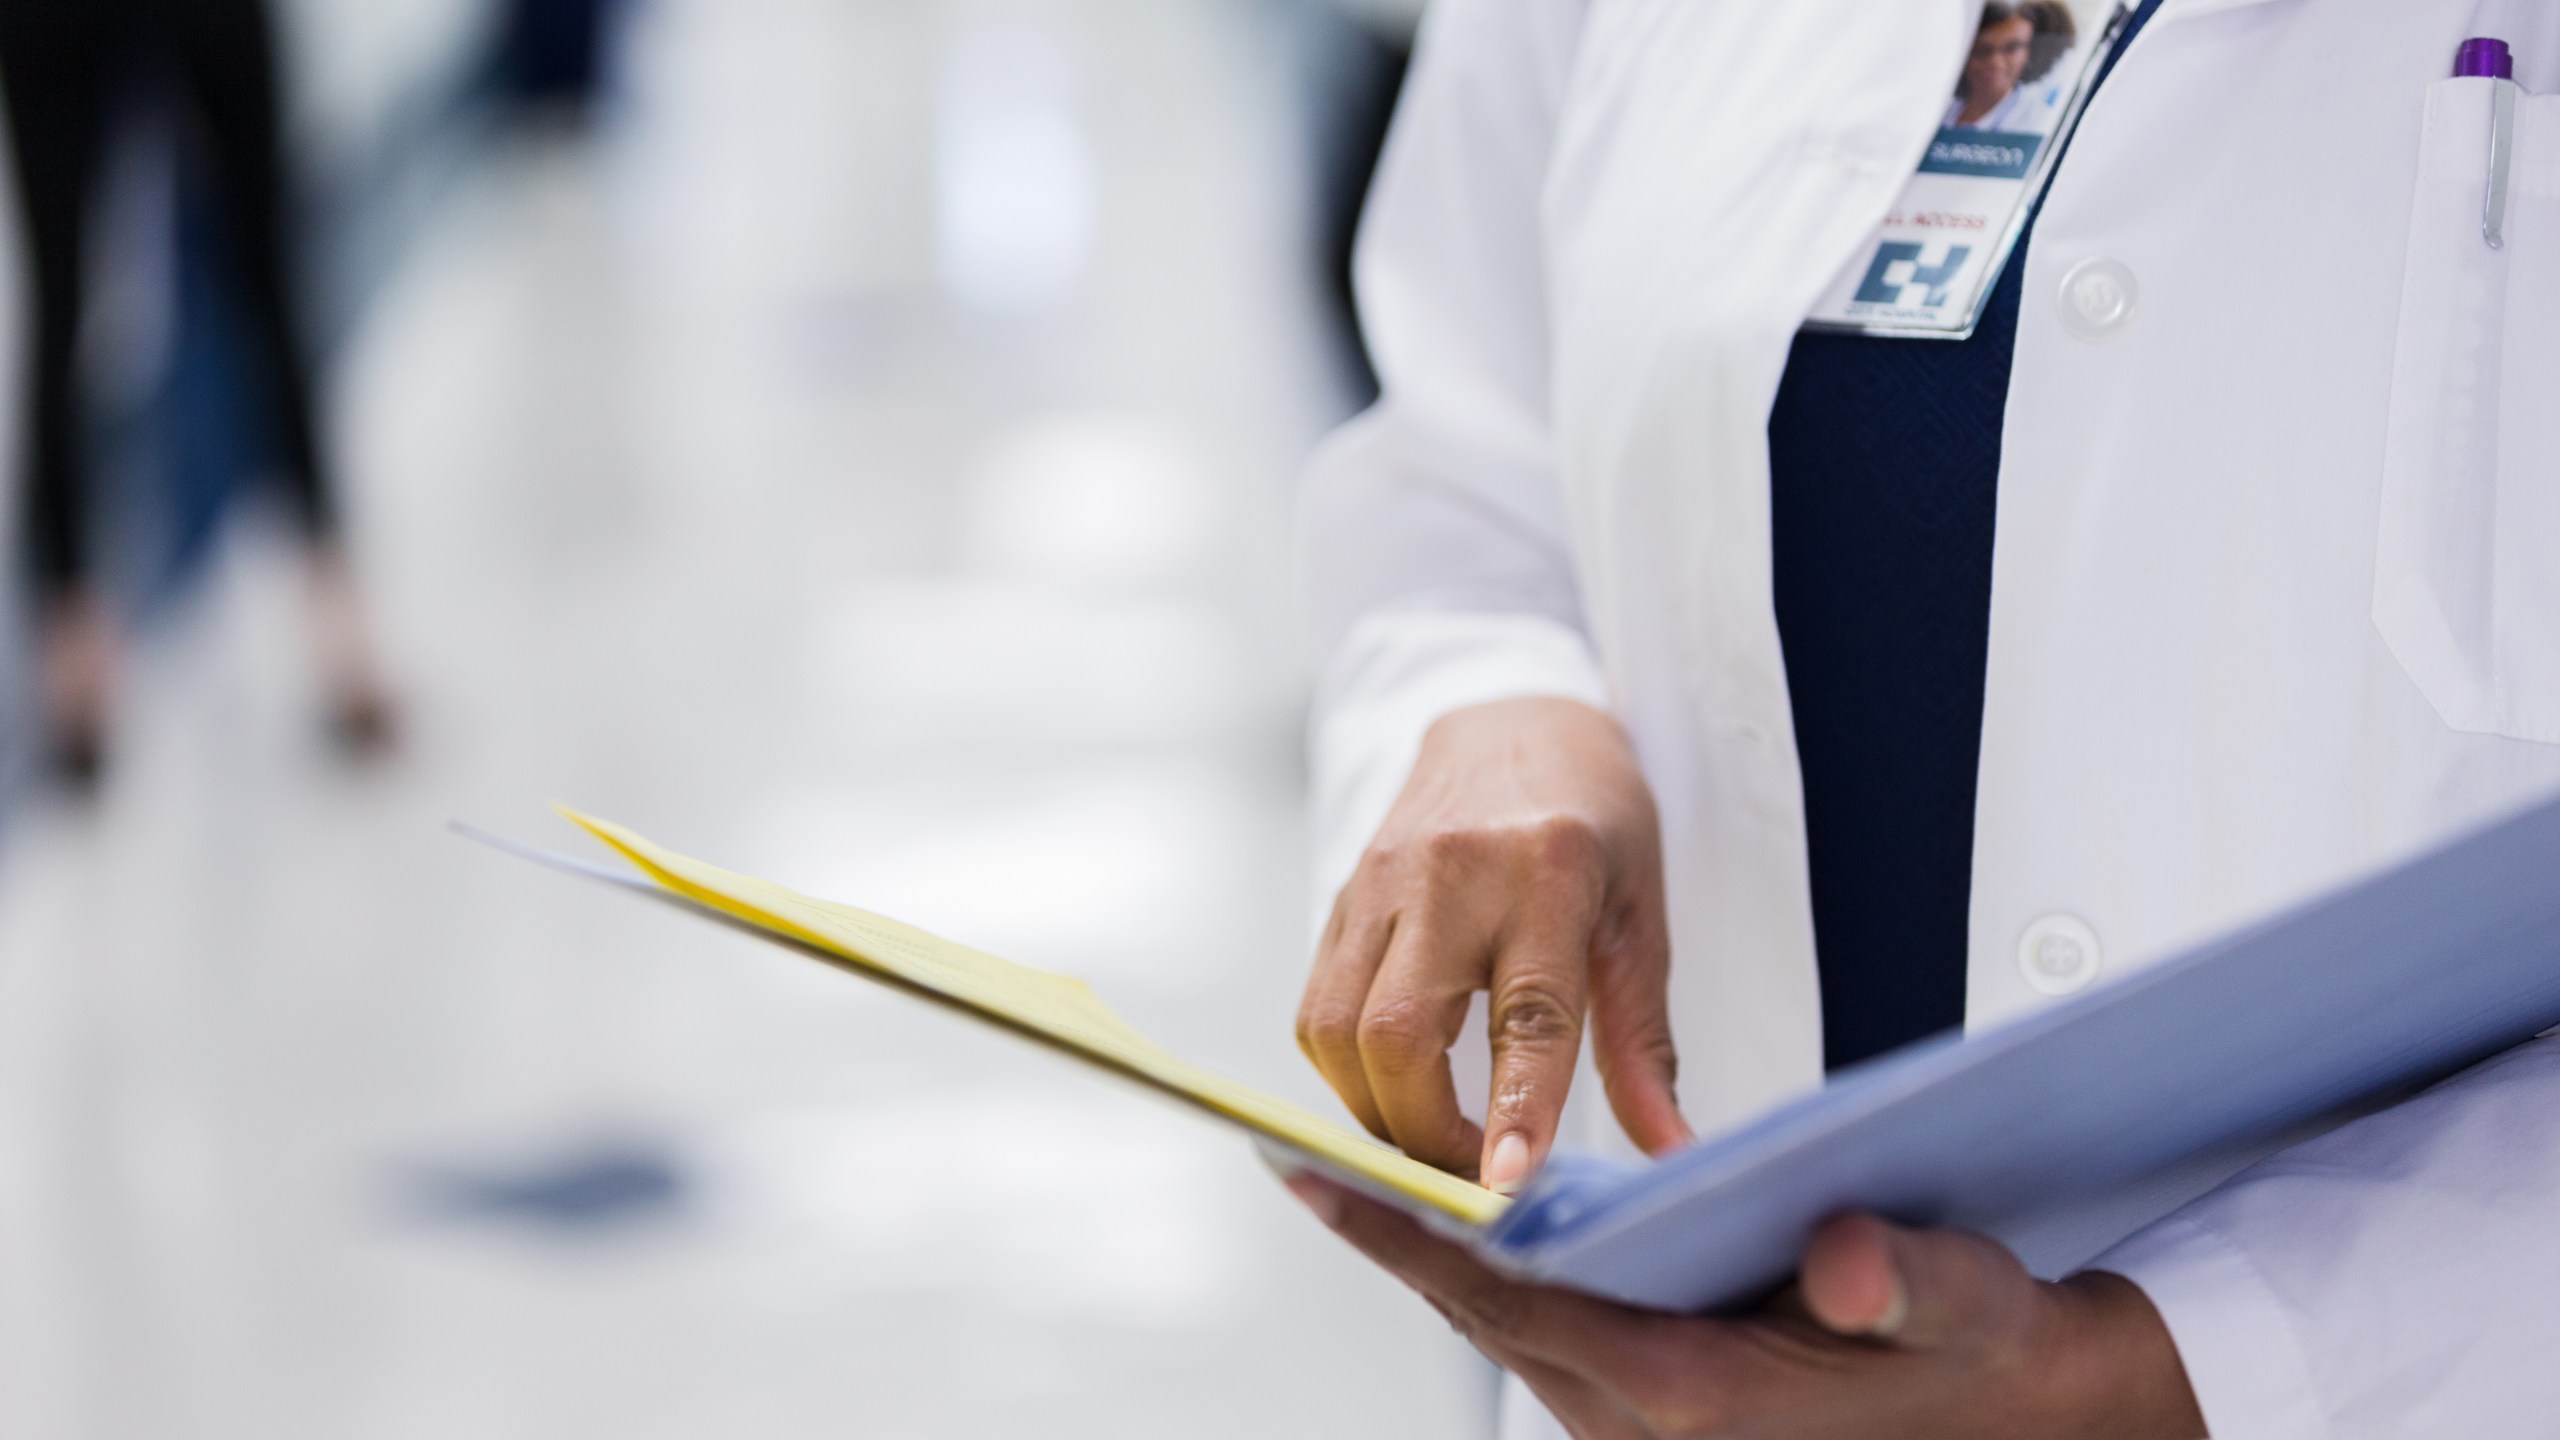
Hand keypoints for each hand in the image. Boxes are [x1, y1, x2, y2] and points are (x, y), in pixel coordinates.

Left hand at [1288, 1175, 2205, 1439]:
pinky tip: (1467, 1219)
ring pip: (1505, 1329)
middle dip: (1394, 1241)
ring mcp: (1639, 1425)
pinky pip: (1541, 1336)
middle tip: (1300, 1161)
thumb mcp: (1961, 1301)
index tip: (1316, 1178)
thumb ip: (1905, 1281)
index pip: (1513, 1305)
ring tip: (1353, 1177)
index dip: (1408, 1239)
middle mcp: (1645, 1423)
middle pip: (1482, 1317)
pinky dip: (1492, 1279)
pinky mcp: (1649, 1409)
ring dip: (1438, 1261)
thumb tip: (1848, 1260)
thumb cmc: (1972, 1346)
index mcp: (1695, 1395)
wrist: (2012, 1410)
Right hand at [1299, 697, 1688, 1190]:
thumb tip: (1672, 1153)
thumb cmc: (1596, 824)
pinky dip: (1348, 1070)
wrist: (1513, 720)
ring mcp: (1380, 878)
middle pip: (1396, 1036)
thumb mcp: (1642, 920)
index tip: (1507, 1185)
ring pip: (1335, 1031)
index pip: (1526, 1012)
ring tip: (1435, 1136)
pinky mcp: (1340, 892)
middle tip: (1474, 1172)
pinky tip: (1396, 1085)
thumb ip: (1646, 1044)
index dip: (1515, 1108)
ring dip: (1376, 1110)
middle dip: (1424, 1133)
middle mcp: (1449, 871)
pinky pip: (1317, 1008)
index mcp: (1550, 870)